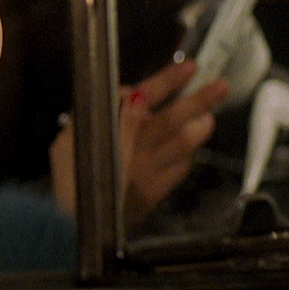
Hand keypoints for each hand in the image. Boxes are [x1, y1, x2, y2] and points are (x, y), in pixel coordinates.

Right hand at [49, 60, 228, 227]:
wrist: (69, 222)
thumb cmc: (67, 175)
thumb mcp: (70, 138)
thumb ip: (99, 114)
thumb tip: (128, 96)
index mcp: (113, 128)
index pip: (145, 96)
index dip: (168, 80)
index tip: (190, 68)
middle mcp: (136, 147)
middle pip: (173, 118)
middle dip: (198, 100)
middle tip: (221, 86)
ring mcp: (149, 171)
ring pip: (183, 145)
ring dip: (199, 129)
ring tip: (209, 118)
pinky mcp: (155, 192)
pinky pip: (179, 171)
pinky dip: (186, 158)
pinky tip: (188, 152)